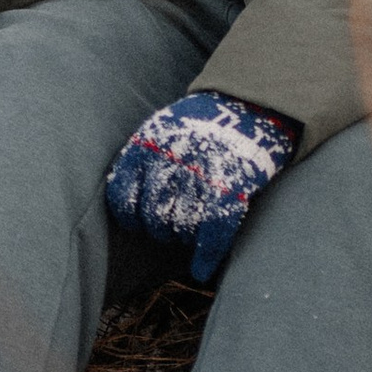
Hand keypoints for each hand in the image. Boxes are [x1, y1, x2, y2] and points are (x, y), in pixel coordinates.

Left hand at [104, 93, 298, 285]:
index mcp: (148, 143)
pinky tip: (201, 268)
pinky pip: (212, 232)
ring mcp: (200, 173)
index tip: (138, 220)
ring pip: (180, 227)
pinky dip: (206, 255)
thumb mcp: (163, 128)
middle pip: (152, 216)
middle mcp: (171, 159)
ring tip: (190, 233)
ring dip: (183, 238)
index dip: (129, 216)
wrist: (249, 103)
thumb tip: (128, 203)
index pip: (122, 195)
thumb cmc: (201, 124)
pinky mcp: (230, 186)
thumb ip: (145, 158)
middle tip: (171, 227)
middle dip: (159, 229)